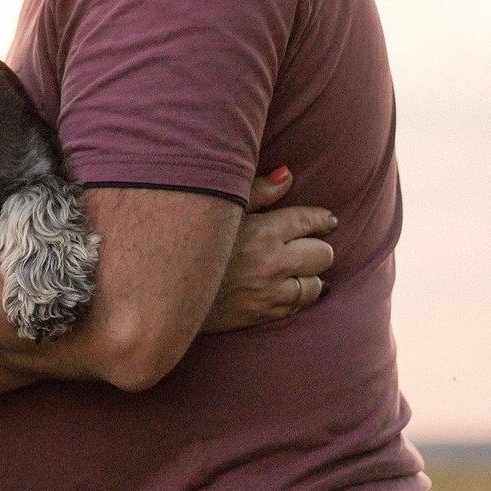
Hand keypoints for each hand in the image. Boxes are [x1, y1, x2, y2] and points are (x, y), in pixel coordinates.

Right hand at [201, 168, 336, 333]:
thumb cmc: (190, 239)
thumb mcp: (220, 209)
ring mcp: (268, 293)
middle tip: (307, 243)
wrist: (163, 288)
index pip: (310, 221)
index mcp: (262, 230)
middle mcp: (271, 263)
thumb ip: (258, 191)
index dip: (323, 219)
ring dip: (309, 274)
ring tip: (296, 268)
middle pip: (323, 254)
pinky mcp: (261, 315)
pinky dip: (297, 295)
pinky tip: (288, 288)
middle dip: (318, 246)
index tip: (327, 220)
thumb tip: (289, 175)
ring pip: (315, 284)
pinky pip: (297, 306)